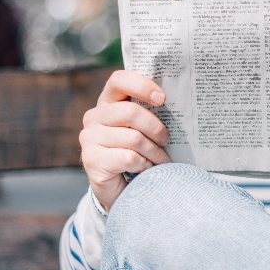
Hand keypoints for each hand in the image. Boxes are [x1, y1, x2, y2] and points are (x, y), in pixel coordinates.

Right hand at [80, 70, 171, 210]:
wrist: (121, 189)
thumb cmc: (137, 152)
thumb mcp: (143, 129)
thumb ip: (150, 113)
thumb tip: (179, 102)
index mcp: (108, 102)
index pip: (119, 80)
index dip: (142, 86)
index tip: (162, 99)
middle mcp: (94, 116)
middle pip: (131, 112)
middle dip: (156, 128)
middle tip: (166, 140)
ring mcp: (89, 138)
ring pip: (133, 138)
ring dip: (154, 151)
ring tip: (161, 160)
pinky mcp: (91, 160)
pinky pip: (129, 157)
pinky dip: (144, 165)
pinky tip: (146, 169)